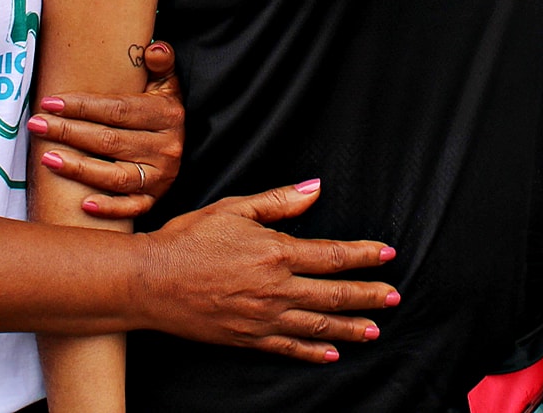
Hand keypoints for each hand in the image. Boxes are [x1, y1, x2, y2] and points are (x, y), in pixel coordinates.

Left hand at [29, 42, 183, 218]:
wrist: (188, 144)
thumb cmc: (162, 110)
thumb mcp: (167, 83)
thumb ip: (161, 62)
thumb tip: (154, 48)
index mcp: (166, 114)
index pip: (118, 110)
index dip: (83, 106)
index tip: (51, 102)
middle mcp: (166, 147)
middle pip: (110, 141)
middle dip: (69, 132)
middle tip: (37, 124)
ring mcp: (161, 177)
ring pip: (115, 176)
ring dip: (79, 168)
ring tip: (46, 157)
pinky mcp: (155, 200)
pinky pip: (131, 208)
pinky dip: (109, 208)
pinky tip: (83, 204)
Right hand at [133, 179, 398, 363]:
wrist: (149, 281)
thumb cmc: (188, 239)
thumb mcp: (234, 209)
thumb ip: (279, 201)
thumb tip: (316, 188)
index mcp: (276, 252)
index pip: (332, 255)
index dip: (363, 255)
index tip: (387, 254)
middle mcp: (276, 289)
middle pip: (334, 294)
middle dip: (368, 295)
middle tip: (393, 297)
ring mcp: (263, 318)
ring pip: (318, 325)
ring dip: (351, 326)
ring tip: (375, 329)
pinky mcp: (248, 338)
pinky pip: (289, 348)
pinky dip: (313, 352)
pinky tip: (332, 353)